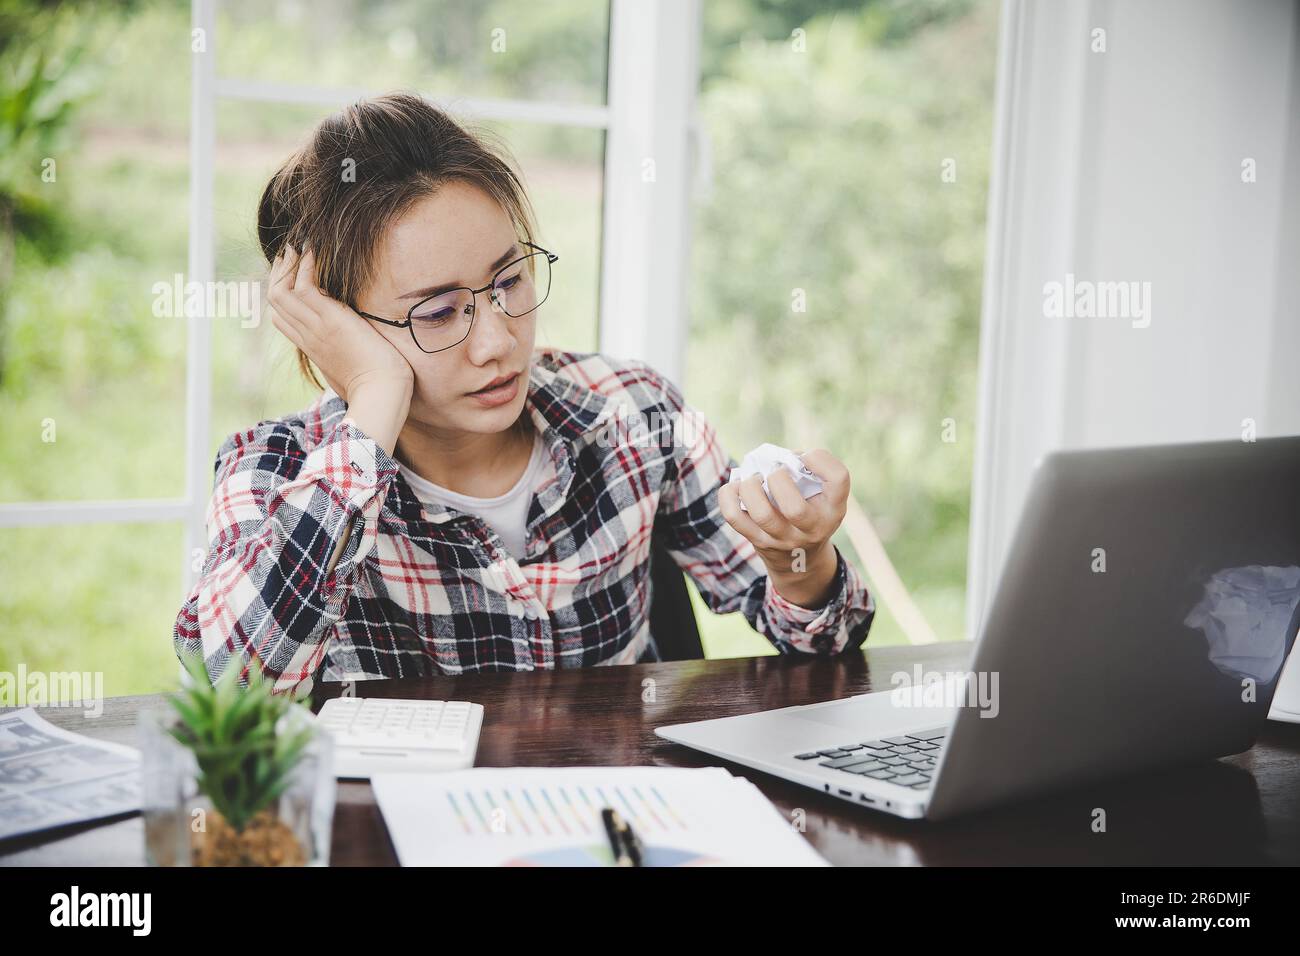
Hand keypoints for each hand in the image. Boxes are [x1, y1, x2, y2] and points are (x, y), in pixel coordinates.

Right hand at [267, 244, 414, 403]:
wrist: (382, 394)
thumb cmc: (376, 386)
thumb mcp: (353, 370)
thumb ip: (347, 356)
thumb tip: (358, 353)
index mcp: (312, 348)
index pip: (282, 319)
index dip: (282, 296)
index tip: (292, 276)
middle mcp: (308, 337)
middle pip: (275, 301)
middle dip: (279, 274)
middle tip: (288, 253)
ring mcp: (316, 328)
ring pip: (281, 292)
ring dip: (287, 266)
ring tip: (297, 246)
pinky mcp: (330, 320)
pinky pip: (305, 286)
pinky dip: (305, 266)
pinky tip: (313, 252)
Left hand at [718, 449, 850, 608]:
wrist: (799, 560)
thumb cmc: (810, 511)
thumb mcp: (823, 496)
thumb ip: (806, 472)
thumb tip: (772, 456)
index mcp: (833, 509)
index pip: (839, 479)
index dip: (820, 459)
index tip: (806, 456)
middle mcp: (811, 528)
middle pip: (794, 508)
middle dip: (778, 479)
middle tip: (775, 471)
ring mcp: (783, 539)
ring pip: (762, 514)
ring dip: (751, 487)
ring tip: (753, 479)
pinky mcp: (758, 541)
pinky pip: (735, 517)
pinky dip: (729, 495)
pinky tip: (736, 487)